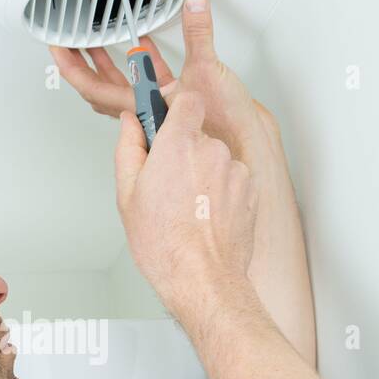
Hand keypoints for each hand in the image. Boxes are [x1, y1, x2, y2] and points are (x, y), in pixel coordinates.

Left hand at [49, 0, 270, 162]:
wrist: (245, 145)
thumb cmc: (226, 125)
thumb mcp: (206, 72)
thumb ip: (198, 35)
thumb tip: (193, 5)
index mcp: (143, 107)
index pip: (96, 88)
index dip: (74, 69)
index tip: (59, 50)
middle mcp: (147, 110)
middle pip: (103, 86)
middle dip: (85, 63)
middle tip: (68, 44)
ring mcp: (159, 108)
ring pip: (124, 84)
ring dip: (108, 62)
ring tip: (95, 42)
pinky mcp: (175, 102)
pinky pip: (150, 80)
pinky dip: (143, 62)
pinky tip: (143, 46)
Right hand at [113, 91, 257, 309]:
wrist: (203, 279)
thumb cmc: (166, 246)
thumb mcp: (128, 195)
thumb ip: (129, 148)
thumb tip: (130, 125)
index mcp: (179, 144)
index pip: (186, 98)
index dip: (174, 104)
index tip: (163, 114)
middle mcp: (212, 151)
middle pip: (198, 133)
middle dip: (183, 150)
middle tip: (165, 182)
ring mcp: (235, 170)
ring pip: (215, 158)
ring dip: (202, 173)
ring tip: (186, 207)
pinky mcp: (250, 189)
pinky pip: (231, 178)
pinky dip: (219, 191)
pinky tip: (204, 215)